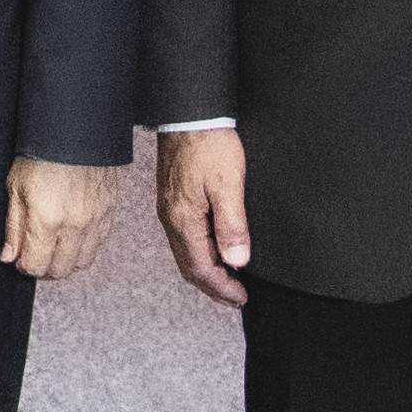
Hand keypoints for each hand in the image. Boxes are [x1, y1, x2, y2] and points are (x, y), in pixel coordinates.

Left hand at [1, 152, 121, 281]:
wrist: (75, 131)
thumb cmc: (41, 155)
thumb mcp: (16, 187)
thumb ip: (14, 227)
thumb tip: (9, 256)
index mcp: (47, 220)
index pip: (37, 265)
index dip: (25, 266)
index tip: (20, 258)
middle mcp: (75, 226)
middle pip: (61, 270)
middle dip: (44, 268)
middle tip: (34, 255)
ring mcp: (96, 221)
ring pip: (82, 262)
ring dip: (65, 262)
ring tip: (52, 248)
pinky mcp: (109, 214)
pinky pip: (98, 246)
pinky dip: (84, 249)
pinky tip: (71, 238)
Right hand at [157, 126, 252, 312]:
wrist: (189, 113)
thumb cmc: (209, 144)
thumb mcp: (228, 185)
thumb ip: (232, 225)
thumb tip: (238, 261)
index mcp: (183, 219)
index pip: (200, 267)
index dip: (222, 287)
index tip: (242, 298)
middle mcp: (171, 217)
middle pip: (189, 265)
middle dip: (212, 285)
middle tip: (236, 297)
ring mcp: (170, 208)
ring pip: (185, 252)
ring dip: (206, 270)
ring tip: (228, 279)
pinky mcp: (173, 198)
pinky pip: (184, 237)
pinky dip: (200, 252)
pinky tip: (215, 250)